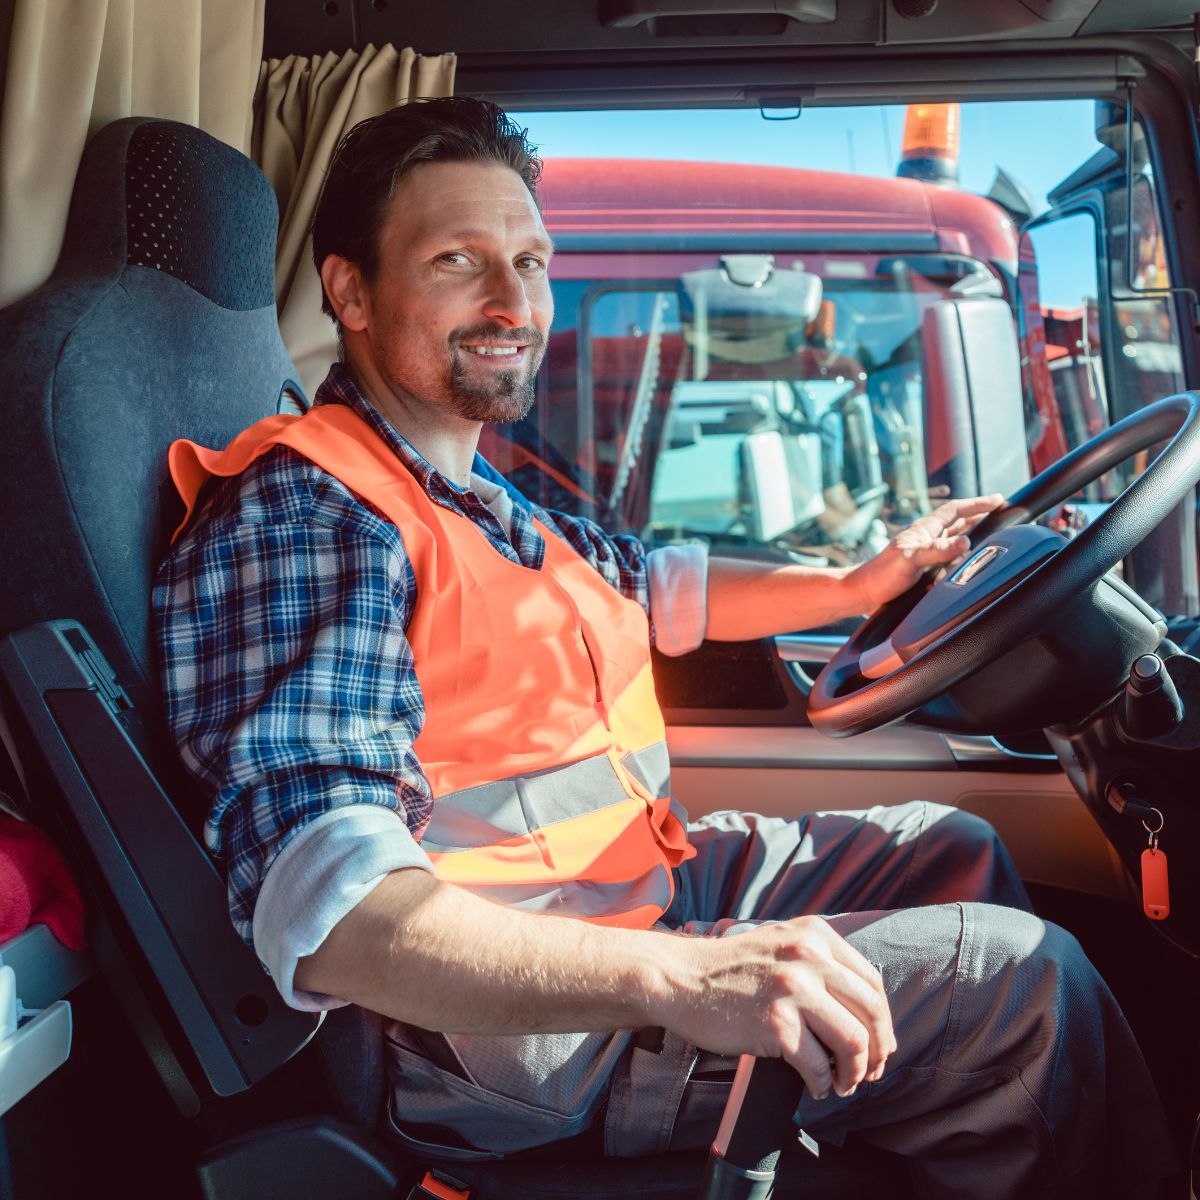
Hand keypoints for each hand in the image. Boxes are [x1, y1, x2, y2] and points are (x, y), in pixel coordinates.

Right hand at [661, 916, 894, 1099]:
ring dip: (855, 1073)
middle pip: (871, 1013)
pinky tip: (814, 1087)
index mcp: (815, 935)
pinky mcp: (777, 1024)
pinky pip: (818, 1066)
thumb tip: (862, 1012)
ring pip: (854, 1042)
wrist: (680, 978)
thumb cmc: (727, 969)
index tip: (879, 1044)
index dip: (882, 1022)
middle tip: (869, 1072)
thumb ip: (818, 963)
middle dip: (877, 1051)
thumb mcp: (780, 944)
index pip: (871, 983)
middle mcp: (810, 956)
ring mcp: (794, 989)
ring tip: (843, 1084)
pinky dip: (823, 1085)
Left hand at [848, 494, 1005, 611]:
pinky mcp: (923, 568)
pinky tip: (966, 559)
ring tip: (990, 528)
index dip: (977, 504)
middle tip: (1000, 511)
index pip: (955, 510)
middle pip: (957, 521)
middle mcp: (926, 538)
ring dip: (972, 531)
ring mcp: (925, 553)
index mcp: (924, 530)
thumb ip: (937, 550)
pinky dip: (962, 553)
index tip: (998, 500)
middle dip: (979, 514)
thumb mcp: (910, 560)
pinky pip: (949, 555)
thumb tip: (965, 541)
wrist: (862, 594)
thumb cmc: (881, 575)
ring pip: (954, 537)